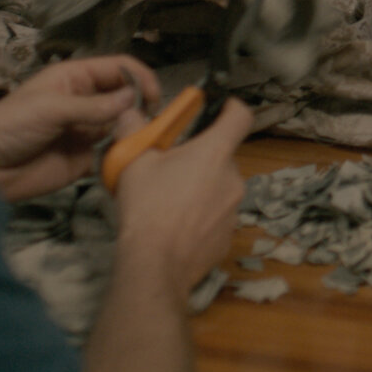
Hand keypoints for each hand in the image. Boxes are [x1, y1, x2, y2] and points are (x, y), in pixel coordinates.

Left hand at [0, 56, 159, 202]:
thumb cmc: (9, 126)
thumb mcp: (50, 109)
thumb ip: (93, 106)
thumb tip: (133, 100)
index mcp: (75, 78)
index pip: (117, 69)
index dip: (138, 77)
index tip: (155, 95)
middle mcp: (86, 101)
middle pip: (125, 97)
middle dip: (141, 105)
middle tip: (150, 121)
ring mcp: (86, 130)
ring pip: (122, 125)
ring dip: (135, 130)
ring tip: (142, 140)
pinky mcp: (85, 159)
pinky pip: (112, 154)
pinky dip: (124, 155)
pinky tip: (129, 158)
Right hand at [113, 98, 252, 299]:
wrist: (154, 264)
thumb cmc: (147, 207)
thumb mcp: (134, 162)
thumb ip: (134, 131)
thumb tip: (131, 114)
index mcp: (215, 153)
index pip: (240, 117)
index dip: (231, 108)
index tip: (219, 109)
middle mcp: (233, 178)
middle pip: (224, 156)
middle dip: (202, 157)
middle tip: (173, 166)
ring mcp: (235, 209)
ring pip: (221, 187)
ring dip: (203, 187)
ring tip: (171, 200)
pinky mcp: (229, 237)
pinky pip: (218, 216)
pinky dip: (203, 215)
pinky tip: (178, 225)